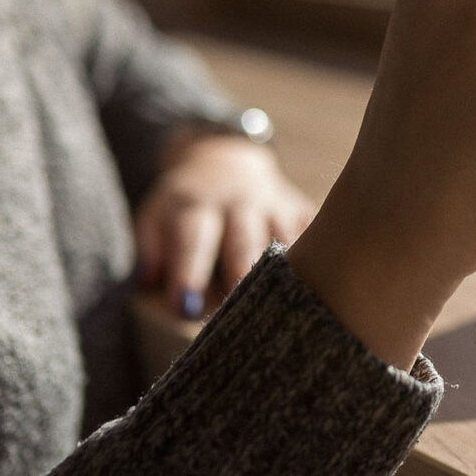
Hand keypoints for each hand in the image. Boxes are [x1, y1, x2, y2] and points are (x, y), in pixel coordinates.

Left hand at [135, 130, 316, 317]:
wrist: (225, 160)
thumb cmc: (186, 205)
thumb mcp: (155, 216)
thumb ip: (151, 250)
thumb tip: (153, 285)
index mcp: (196, 205)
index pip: (192, 240)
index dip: (188, 272)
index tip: (185, 307)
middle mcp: (238, 202)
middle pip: (244, 241)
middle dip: (242, 274)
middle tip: (242, 314)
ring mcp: (276, 205)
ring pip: (285, 239)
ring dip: (286, 272)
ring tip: (287, 306)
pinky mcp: (302, 210)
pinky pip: (317, 234)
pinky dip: (320, 256)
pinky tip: (324, 282)